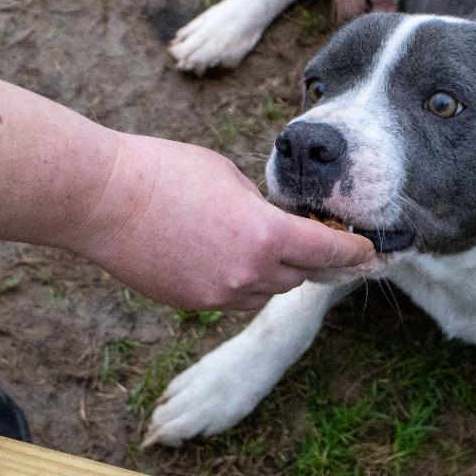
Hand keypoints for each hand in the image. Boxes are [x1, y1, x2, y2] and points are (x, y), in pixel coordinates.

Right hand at [67, 132, 375, 310]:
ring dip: (275, 273)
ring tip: (264, 245)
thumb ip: (261, 205)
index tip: (373, 252)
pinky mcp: (191, 304)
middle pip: (301, 276)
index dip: (356, 253)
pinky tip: (223, 254)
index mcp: (266, 236)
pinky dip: (240, 281)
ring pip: (267, 291)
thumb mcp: (229, 176)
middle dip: (314, 260)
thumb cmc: (164, 171)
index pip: (329, 252)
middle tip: (325, 245)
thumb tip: (271, 221)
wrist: (101, 199)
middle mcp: (249, 274)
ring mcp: (218, 295)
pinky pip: (232, 297)